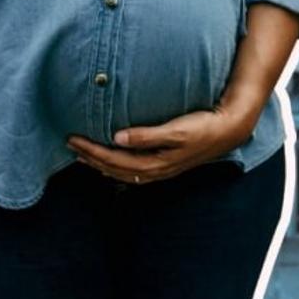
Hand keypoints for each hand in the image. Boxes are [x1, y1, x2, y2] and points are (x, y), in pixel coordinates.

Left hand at [66, 100, 259, 184]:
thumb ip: (147, 135)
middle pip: (114, 169)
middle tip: (70, 144)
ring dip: (100, 163)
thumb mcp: (176, 130)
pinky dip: (116, 166)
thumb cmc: (203, 127)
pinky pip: (132, 170)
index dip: (92, 151)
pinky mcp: (165, 163)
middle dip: (90, 157)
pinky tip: (111, 159)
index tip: (73, 138)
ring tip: (82, 154)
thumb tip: (117, 138)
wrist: (228, 131)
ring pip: (122, 172)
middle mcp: (155, 171)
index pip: (114, 160)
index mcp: (154, 163)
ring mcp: (160, 169)